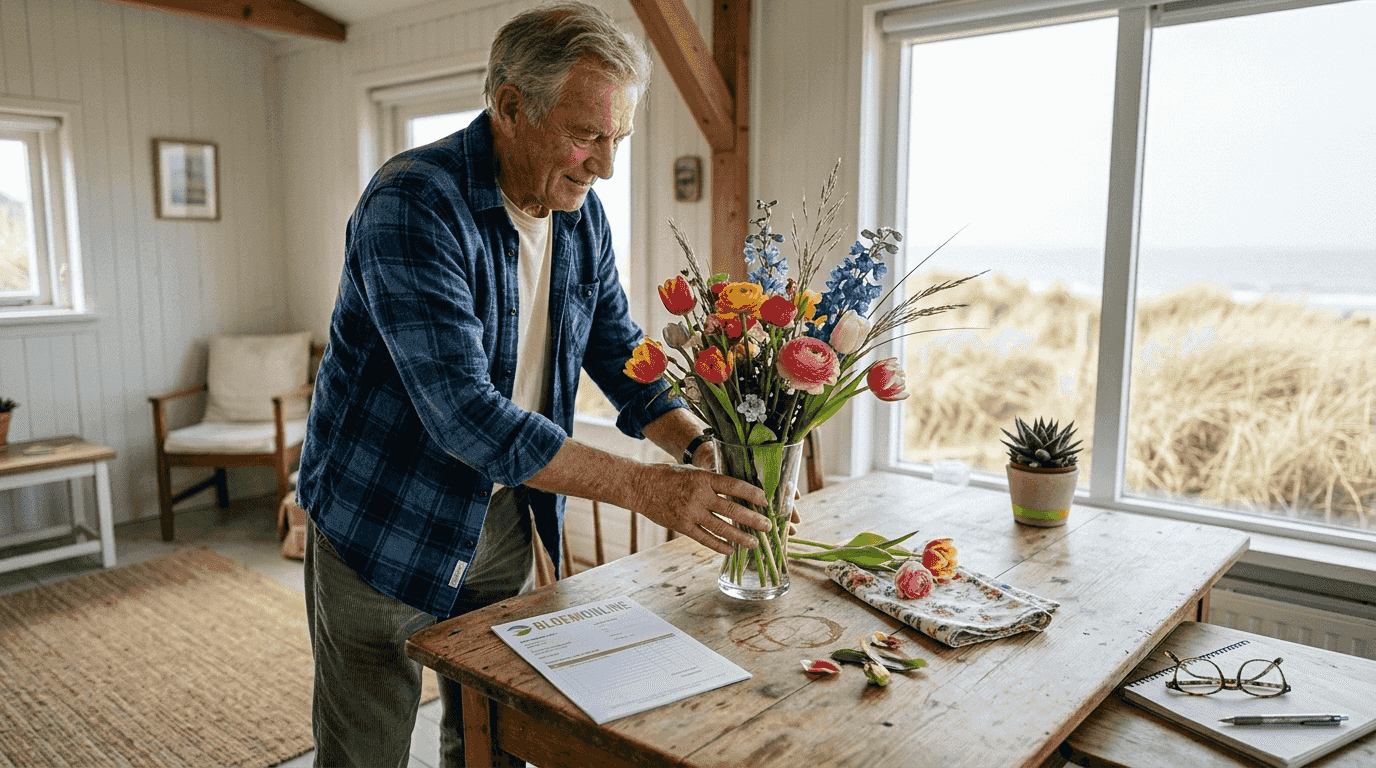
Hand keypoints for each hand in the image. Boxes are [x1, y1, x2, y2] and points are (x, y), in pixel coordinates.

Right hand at [631, 463, 770, 554]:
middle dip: (753, 519)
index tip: (765, 500)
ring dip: (740, 537)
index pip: (734, 485)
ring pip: (721, 528)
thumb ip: (712, 480)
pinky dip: (719, 546)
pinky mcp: (682, 526)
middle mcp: (699, 496)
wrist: (640, 486)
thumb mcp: (692, 471)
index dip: (752, 494)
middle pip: (732, 509)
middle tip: (768, 526)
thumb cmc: (668, 475)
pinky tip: (731, 550)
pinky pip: (704, 539)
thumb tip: (736, 488)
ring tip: (755, 543)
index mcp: (704, 478)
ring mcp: (690, 512)